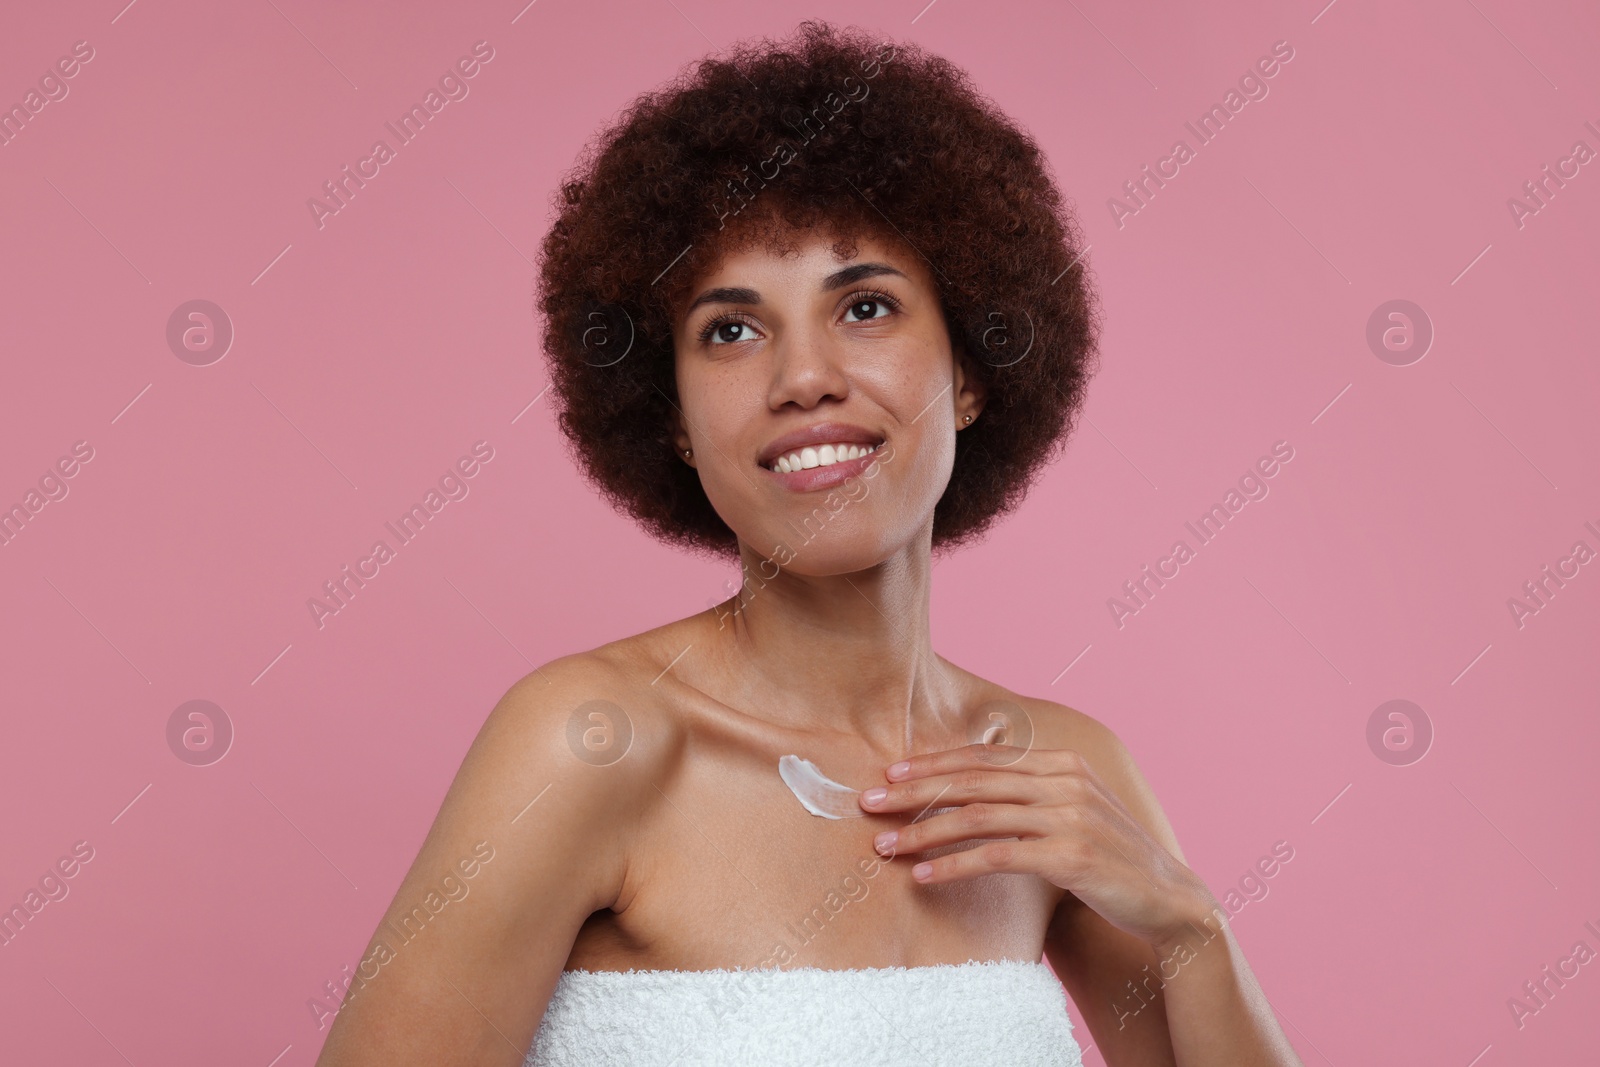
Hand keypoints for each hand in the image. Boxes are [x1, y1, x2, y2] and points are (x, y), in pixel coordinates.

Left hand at [858, 742, 1215, 952]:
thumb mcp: (1072, 814)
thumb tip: (969, 793)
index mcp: (1062, 764)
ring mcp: (1069, 816)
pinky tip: (923, 874)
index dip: (932, 764)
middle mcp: (1064, 781)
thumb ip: (1031, 797)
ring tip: (884, 845)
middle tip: (868, 803)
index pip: (982, 757)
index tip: (890, 776)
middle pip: (971, 780)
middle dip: (914, 792)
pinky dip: (954, 864)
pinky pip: (997, 856)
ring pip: (976, 816)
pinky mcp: (1070, 854)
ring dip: (923, 831)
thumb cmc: (1111, 860)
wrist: (1170, 900)